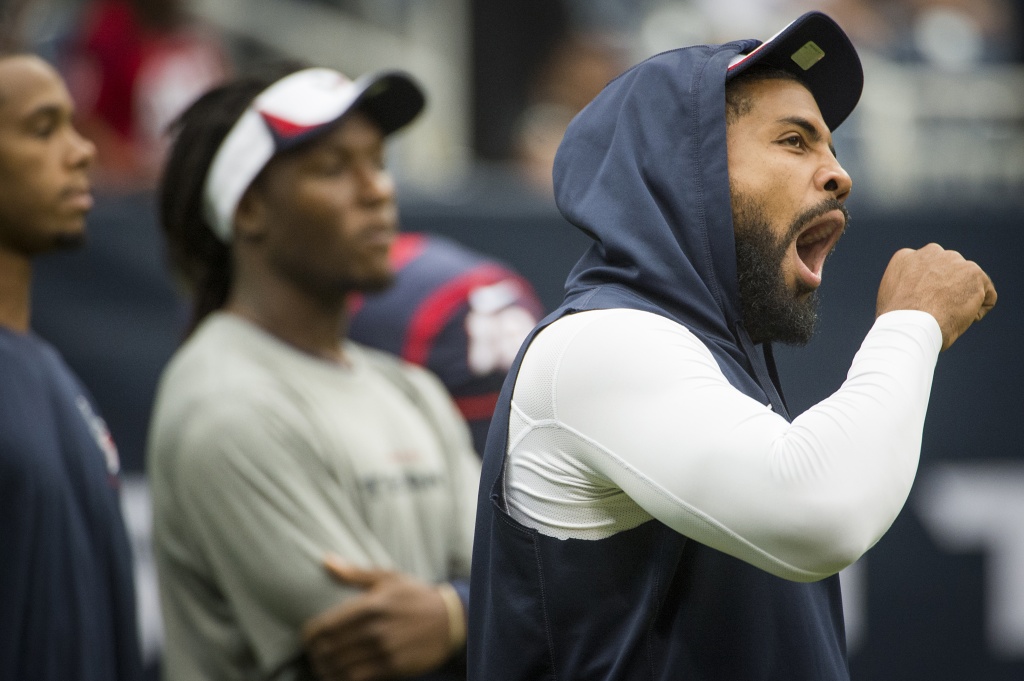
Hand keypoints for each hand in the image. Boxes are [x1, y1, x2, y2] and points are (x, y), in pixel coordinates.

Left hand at [302, 555, 455, 680]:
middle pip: (330, 648)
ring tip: (322, 666)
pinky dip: (343, 679)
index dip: (310, 635)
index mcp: (371, 605)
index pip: (327, 625)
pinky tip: (339, 675)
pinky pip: (358, 679)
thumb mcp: (388, 578)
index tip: (307, 637)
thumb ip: (354, 573)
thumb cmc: (415, 596)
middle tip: (313, 653)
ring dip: (326, 669)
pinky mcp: (393, 668)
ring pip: (340, 667)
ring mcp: (384, 651)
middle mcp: (375, 629)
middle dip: (316, 653)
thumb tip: (326, 560)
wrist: (451, 619)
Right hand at [876, 243, 996, 350]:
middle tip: (941, 310)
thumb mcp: (890, 298)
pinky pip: (986, 296)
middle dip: (949, 288)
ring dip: (963, 299)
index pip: (926, 268)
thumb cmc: (897, 322)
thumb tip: (916, 296)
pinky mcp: (974, 273)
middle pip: (949, 270)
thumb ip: (906, 287)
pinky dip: (978, 311)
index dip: (929, 289)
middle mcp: (930, 252)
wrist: (911, 325)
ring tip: (948, 316)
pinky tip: (962, 319)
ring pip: (968, 282)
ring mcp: (953, 261)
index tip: (925, 304)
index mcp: (906, 257)